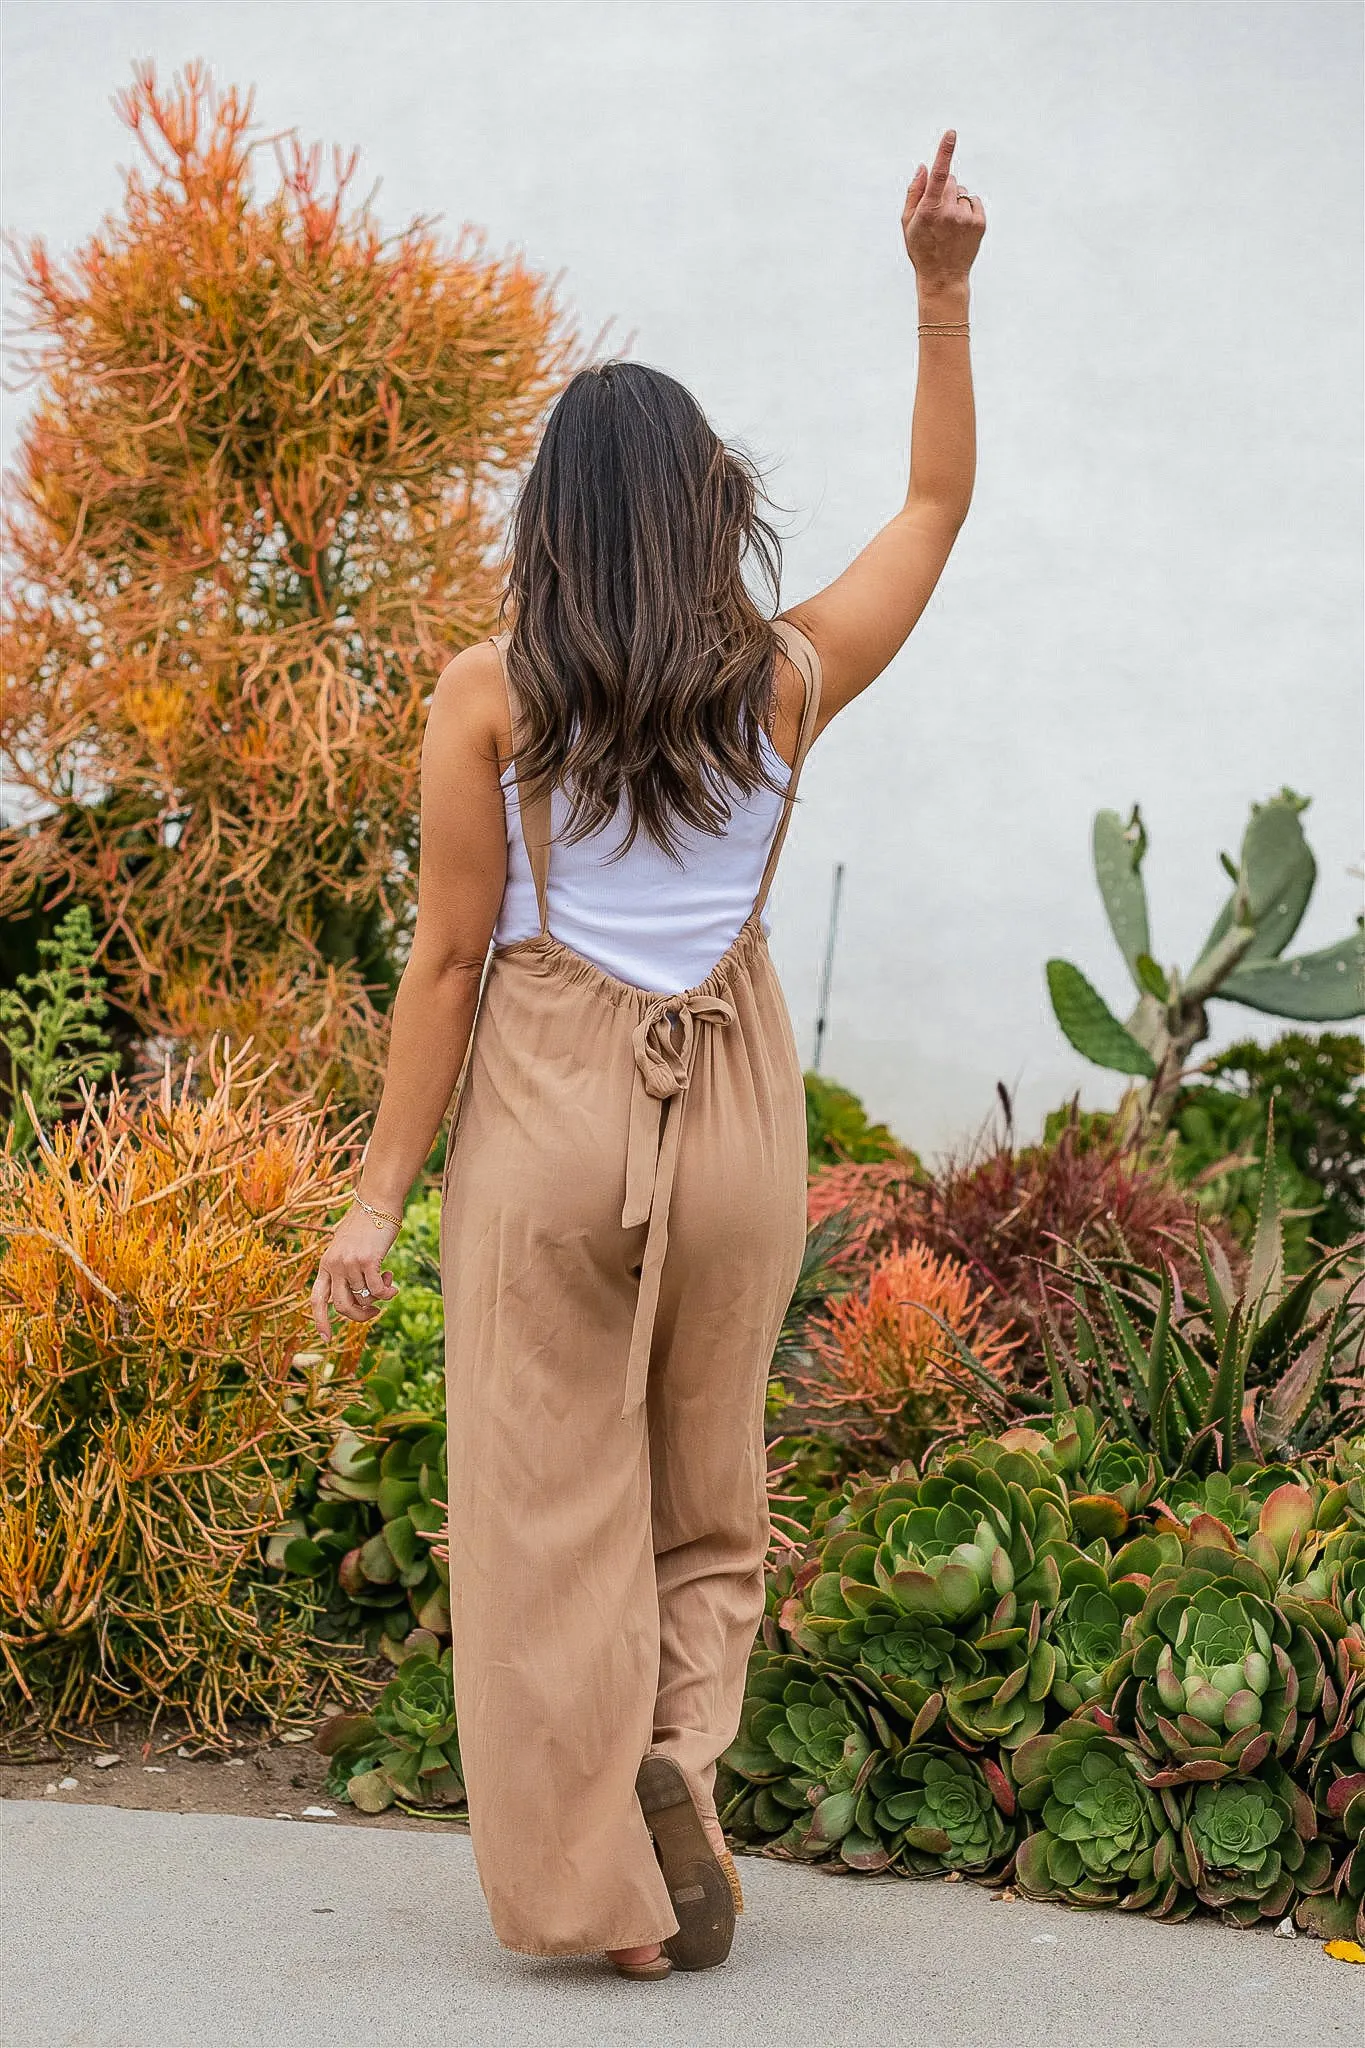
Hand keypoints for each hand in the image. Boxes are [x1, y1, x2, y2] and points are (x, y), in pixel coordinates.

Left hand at [310, 1203, 400, 1336]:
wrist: (376, 1202)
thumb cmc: (365, 1226)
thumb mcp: (347, 1249)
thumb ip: (346, 1271)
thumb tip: (360, 1298)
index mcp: (326, 1265)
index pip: (317, 1299)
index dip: (320, 1321)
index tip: (326, 1338)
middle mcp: (334, 1265)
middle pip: (342, 1306)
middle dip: (359, 1316)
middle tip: (374, 1313)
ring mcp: (349, 1263)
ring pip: (364, 1298)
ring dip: (378, 1297)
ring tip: (386, 1280)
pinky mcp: (367, 1260)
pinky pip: (377, 1290)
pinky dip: (387, 1293)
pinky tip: (393, 1286)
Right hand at [902, 129, 985, 287]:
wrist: (943, 277)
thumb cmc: (921, 249)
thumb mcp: (908, 223)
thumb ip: (914, 193)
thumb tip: (924, 166)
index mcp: (929, 211)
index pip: (939, 175)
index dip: (945, 152)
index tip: (951, 134)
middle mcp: (949, 213)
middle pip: (951, 179)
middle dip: (944, 188)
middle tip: (937, 211)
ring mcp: (966, 219)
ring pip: (962, 191)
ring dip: (955, 200)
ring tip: (949, 224)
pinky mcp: (980, 223)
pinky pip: (973, 201)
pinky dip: (967, 208)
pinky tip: (960, 226)